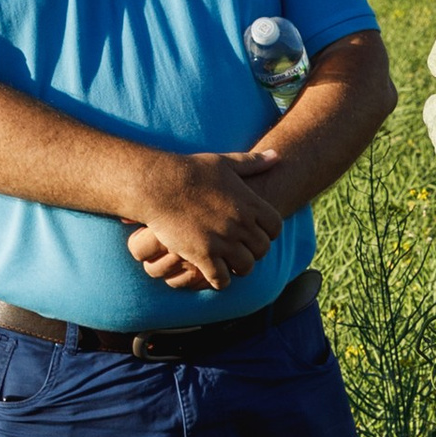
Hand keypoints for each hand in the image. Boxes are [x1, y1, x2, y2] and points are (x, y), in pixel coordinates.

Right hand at [123, 152, 284, 294]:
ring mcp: (223, 241)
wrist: (158, 184)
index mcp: (249, 203)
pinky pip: (222, 279)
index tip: (256, 233)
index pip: (275, 227)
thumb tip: (277, 155)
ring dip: (239, 268)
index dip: (268, 233)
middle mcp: (241, 224)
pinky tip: (212, 274)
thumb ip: (252, 162)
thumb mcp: (225, 162)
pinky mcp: (203, 255)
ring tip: (229, 264)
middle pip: (262, 249)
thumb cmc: (190, 171)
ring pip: (246, 267)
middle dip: (254, 252)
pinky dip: (220, 281)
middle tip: (242, 251)